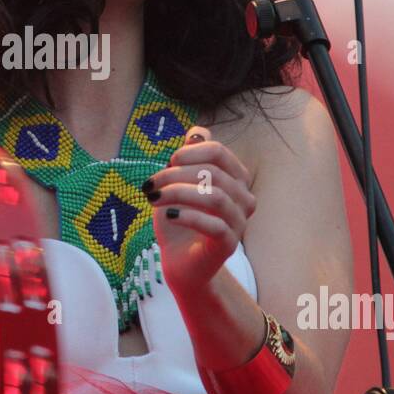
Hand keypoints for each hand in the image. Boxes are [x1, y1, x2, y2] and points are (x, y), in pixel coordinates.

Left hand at [144, 125, 255, 295]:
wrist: (180, 261)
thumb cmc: (179, 219)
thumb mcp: (177, 184)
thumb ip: (188, 158)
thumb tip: (197, 132)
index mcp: (235, 178)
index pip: (218, 152)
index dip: (189, 152)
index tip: (167, 162)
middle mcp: (243, 197)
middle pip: (213, 172)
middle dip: (175, 174)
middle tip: (149, 185)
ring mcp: (239, 222)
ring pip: (214, 197)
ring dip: (178, 193)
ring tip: (153, 198)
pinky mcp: (229, 244)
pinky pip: (214, 225)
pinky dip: (188, 216)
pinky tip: (169, 215)